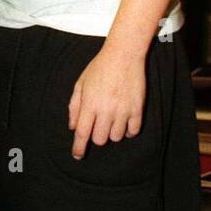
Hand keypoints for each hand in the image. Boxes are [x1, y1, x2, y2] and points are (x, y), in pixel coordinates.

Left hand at [68, 44, 145, 158]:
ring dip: (112, 133)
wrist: (124, 55)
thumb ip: (75, 106)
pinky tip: (125, 124)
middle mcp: (106, 110)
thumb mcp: (81, 84)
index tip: (77, 155)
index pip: (82, 133)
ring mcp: (123, 110)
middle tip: (97, 126)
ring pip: (116, 137)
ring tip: (111, 121)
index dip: (78, 148)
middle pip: (100, 139)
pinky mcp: (137, 108)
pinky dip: (128, 132)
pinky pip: (133, 131)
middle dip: (96, 137)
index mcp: (90, 104)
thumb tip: (73, 127)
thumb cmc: (99, 68)